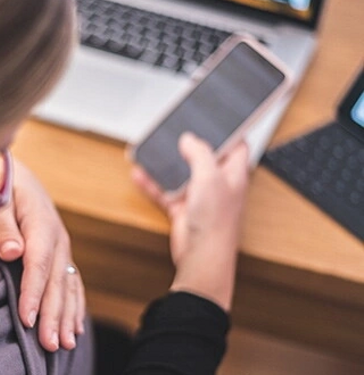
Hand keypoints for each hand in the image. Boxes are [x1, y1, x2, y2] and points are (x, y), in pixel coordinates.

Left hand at [0, 157, 84, 351]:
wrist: (10, 171)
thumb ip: (2, 223)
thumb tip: (11, 253)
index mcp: (40, 222)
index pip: (38, 262)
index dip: (33, 292)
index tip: (26, 319)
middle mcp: (57, 237)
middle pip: (57, 280)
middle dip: (53, 314)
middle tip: (49, 345)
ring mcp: (62, 247)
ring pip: (68, 285)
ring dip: (66, 316)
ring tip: (64, 346)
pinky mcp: (60, 254)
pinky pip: (72, 283)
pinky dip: (74, 307)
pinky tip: (75, 329)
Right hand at [131, 133, 249, 310]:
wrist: (201, 257)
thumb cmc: (216, 222)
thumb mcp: (209, 176)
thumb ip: (199, 153)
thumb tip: (189, 139)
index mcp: (233, 173)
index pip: (235, 145)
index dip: (226, 130)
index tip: (214, 117)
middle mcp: (218, 183)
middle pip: (204, 156)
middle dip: (189, 144)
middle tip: (176, 130)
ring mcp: (199, 197)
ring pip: (181, 173)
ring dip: (167, 163)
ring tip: (153, 149)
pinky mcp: (183, 209)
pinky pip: (164, 191)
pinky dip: (152, 183)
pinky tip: (140, 174)